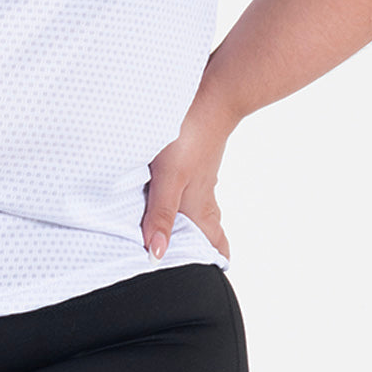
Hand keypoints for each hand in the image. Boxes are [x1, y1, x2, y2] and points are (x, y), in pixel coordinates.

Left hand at [140, 101, 233, 261]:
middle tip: (200, 261)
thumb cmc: (189, 137)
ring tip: (186, 233)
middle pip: (209, 227)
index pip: (215, 242)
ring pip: (202, 205)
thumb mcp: (168, 178)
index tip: (213, 276)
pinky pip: (194, 185)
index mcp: (198, 205)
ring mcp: (202, 173)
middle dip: (205, 246)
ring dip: (195, 221)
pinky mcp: (196, 156)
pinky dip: (188, 197)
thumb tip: (156, 254)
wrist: (214, 94)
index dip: (215, 259)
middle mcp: (203, 193)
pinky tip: (178, 190)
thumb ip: (160, 215)